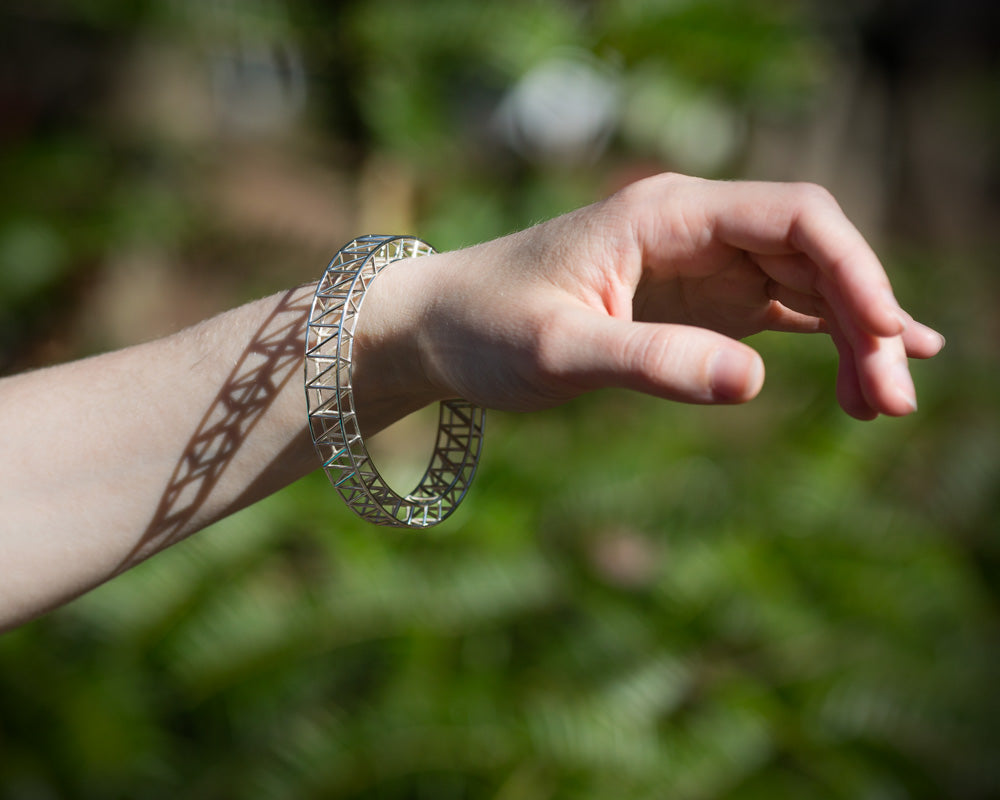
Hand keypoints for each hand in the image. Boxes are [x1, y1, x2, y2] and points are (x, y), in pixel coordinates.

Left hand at [359, 174, 943, 422]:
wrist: (436, 329)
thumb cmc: (485, 327)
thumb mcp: (558, 350)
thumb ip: (651, 362)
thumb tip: (755, 383)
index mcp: (668, 213)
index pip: (796, 218)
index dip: (856, 271)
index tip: (888, 338)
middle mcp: (694, 228)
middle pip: (814, 255)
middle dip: (865, 320)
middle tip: (891, 403)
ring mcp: (698, 264)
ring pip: (804, 287)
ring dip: (852, 339)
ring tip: (882, 407)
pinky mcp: (690, 303)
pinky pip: (777, 313)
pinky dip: (824, 341)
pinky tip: (864, 373)